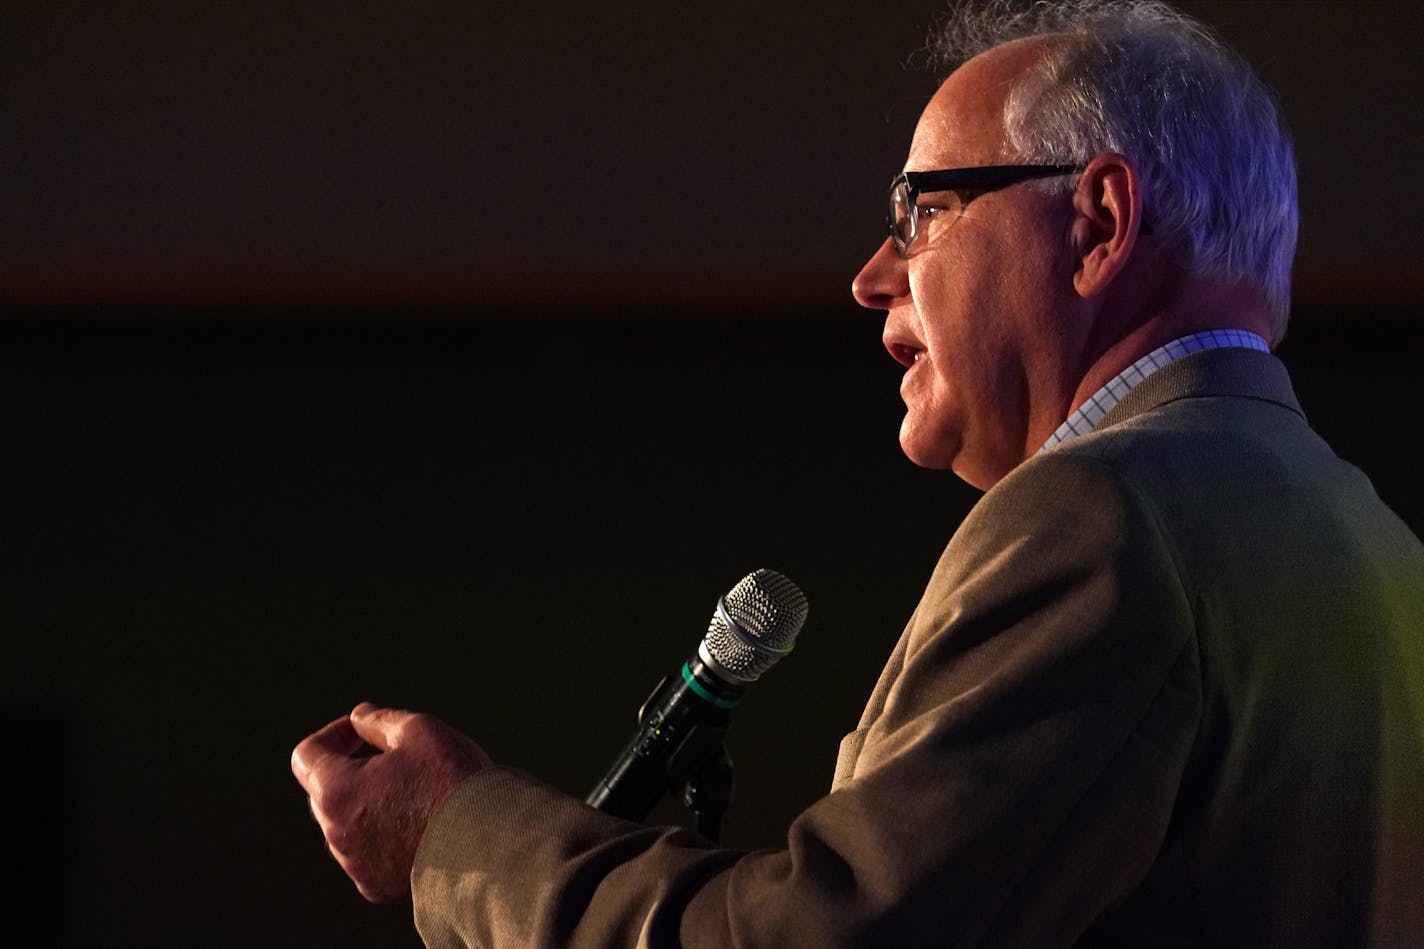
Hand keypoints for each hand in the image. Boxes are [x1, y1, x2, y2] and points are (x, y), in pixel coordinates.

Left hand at [291, 702, 491, 902]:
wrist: (489, 846)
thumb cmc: (452, 782)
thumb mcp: (420, 731)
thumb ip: (380, 721)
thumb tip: (359, 717)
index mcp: (336, 791)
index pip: (307, 755)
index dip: (333, 734)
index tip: (361, 731)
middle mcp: (336, 834)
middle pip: (327, 792)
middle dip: (353, 771)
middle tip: (398, 760)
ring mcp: (356, 866)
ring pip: (350, 825)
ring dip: (372, 806)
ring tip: (421, 796)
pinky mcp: (377, 888)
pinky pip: (371, 855)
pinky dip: (387, 838)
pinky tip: (424, 828)